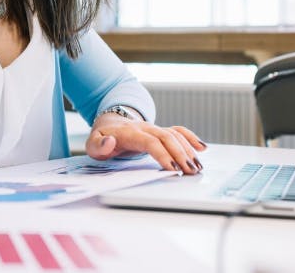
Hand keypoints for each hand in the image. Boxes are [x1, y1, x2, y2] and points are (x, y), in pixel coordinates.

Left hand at [85, 113, 207, 173]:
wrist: (109, 123)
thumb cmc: (102, 138)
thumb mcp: (92, 144)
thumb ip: (99, 145)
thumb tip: (110, 143)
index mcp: (130, 132)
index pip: (150, 141)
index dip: (162, 154)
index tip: (172, 169)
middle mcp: (146, 128)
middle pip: (167, 138)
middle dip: (181, 154)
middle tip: (191, 172)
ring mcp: (155, 128)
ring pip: (175, 135)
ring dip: (188, 150)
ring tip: (198, 167)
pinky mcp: (160, 131)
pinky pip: (178, 131)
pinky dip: (191, 138)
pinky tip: (202, 148)